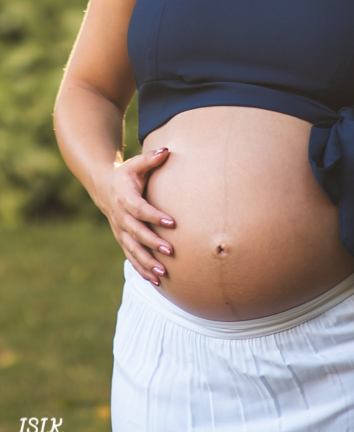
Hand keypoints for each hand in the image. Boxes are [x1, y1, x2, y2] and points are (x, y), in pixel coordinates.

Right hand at [96, 147, 174, 285]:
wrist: (103, 187)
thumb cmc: (126, 174)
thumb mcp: (135, 163)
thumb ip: (151, 158)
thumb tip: (167, 150)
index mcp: (125, 198)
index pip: (140, 209)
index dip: (155, 216)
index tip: (172, 222)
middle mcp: (120, 218)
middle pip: (136, 233)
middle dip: (152, 243)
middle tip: (170, 251)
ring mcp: (120, 231)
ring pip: (132, 250)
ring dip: (147, 262)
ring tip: (163, 273)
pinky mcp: (122, 240)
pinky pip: (131, 257)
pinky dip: (142, 270)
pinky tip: (156, 281)